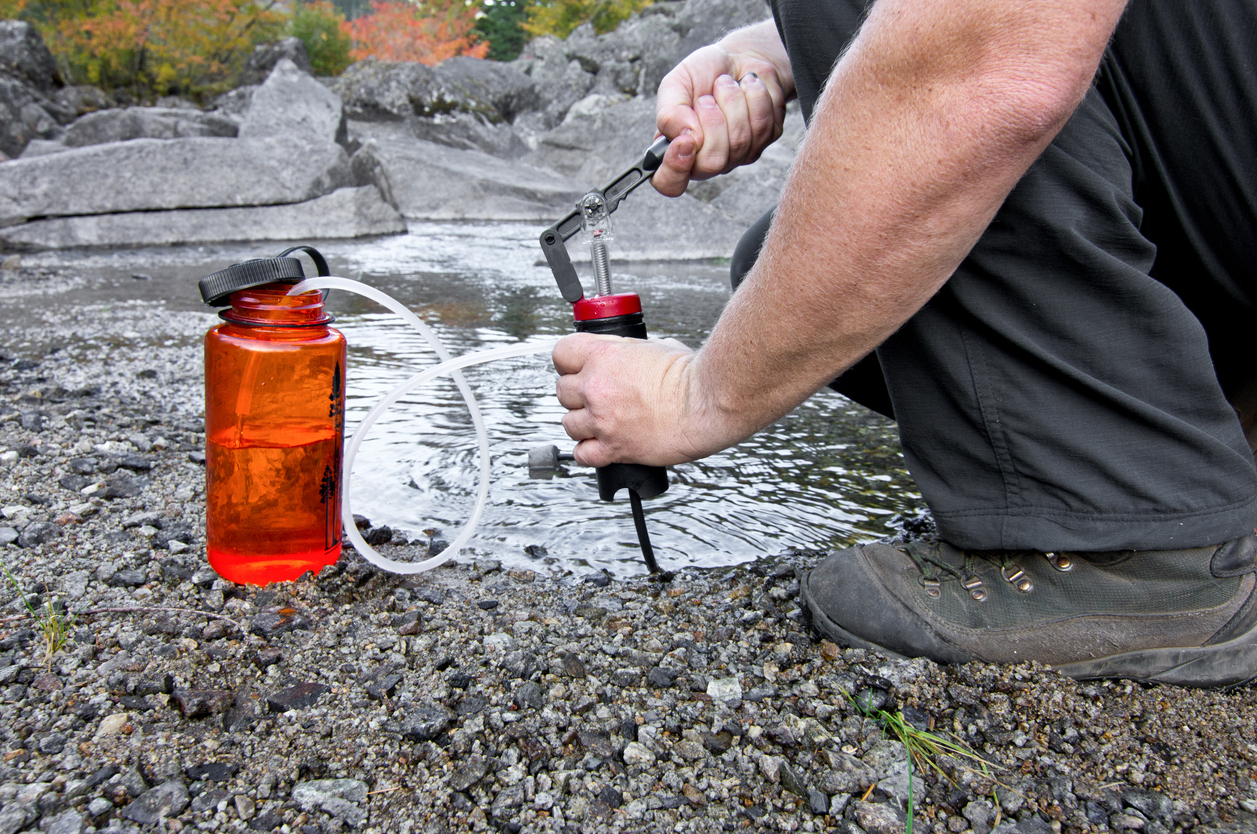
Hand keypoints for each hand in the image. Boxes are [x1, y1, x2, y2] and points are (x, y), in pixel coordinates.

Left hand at [553, 333, 741, 467]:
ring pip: (568, 423)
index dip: (569, 361)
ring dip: (582, 422)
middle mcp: (596, 388)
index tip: (576, 367)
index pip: (561, 354)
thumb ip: (631, 351)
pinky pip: (582, 454)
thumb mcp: (656, 346)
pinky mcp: (614, 448)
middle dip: (577, 393)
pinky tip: (600, 444)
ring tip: (601, 420)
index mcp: (604, 356)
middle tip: (595, 396)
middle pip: (562, 391)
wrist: (707, 404)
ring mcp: (602, 420)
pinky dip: (588, 451)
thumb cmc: (692, 375)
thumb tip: (629, 354)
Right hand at [652, 21, 792, 196]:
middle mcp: (707, 160)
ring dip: (733, 101)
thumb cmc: (702, 74)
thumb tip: (683, 136)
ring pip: (740, 142)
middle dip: (712, 120)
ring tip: (726, 85)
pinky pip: (763, 125)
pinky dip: (754, 95)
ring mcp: (738, 155)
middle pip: (712, 163)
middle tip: (707, 97)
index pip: (670, 183)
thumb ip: (670, 113)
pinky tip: (747, 87)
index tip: (685, 140)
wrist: (738, 57)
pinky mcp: (764, 141)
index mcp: (677, 151)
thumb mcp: (674, 85)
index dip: (676, 169)